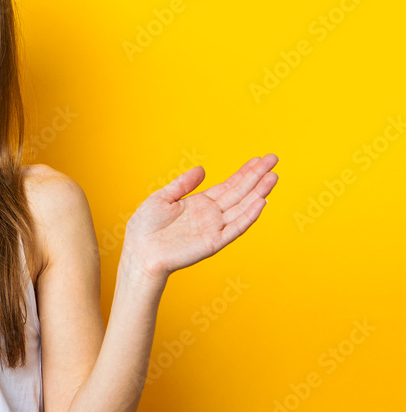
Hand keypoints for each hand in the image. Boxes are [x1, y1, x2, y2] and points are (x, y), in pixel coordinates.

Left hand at [122, 153, 279, 281]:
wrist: (138, 252)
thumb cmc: (145, 228)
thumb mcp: (162, 198)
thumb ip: (183, 184)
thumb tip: (202, 169)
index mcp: (199, 204)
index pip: (228, 185)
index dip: (244, 172)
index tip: (259, 159)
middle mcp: (210, 215)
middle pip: (240, 193)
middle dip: (257, 176)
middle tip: (274, 159)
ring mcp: (214, 229)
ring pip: (242, 208)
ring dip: (258, 192)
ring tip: (273, 176)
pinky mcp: (213, 242)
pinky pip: (235, 228)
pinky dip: (248, 216)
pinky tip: (261, 202)